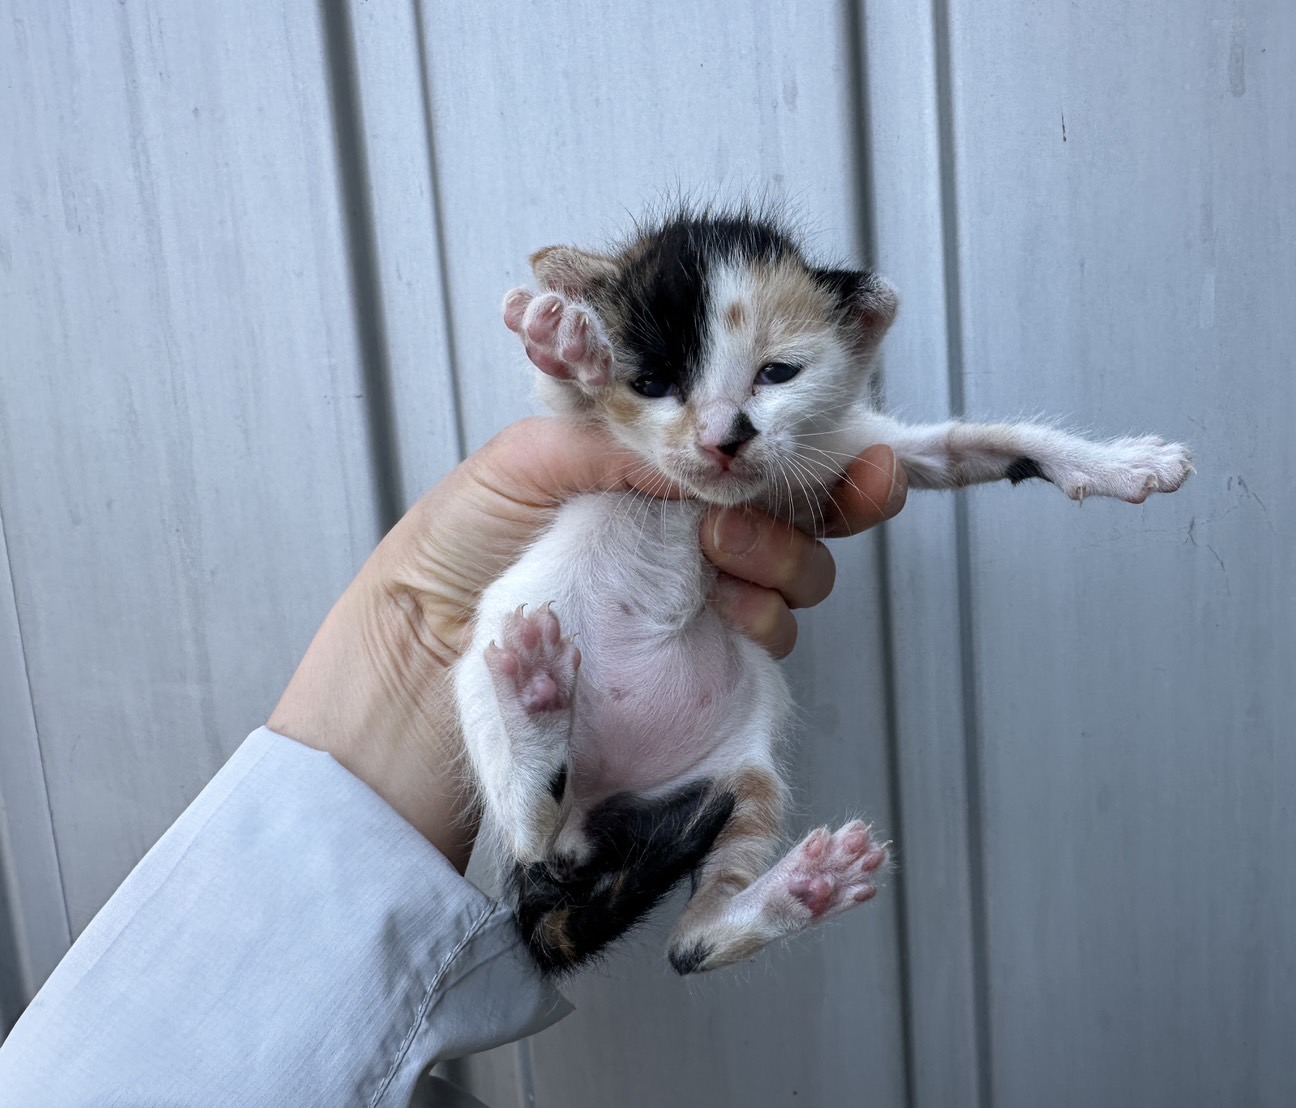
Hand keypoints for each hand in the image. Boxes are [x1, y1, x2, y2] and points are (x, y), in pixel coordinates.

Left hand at [269, 418, 907, 869]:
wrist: (414, 669)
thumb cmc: (449, 555)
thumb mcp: (523, 462)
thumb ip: (620, 435)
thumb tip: (707, 437)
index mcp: (647, 466)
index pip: (750, 443)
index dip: (815, 438)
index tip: (857, 442)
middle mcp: (683, 527)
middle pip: (801, 505)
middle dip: (833, 498)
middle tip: (815, 499)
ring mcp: (695, 597)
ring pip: (798, 569)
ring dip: (786, 556)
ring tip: (720, 557)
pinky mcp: (697, 662)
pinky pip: (770, 634)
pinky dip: (765, 617)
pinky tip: (724, 610)